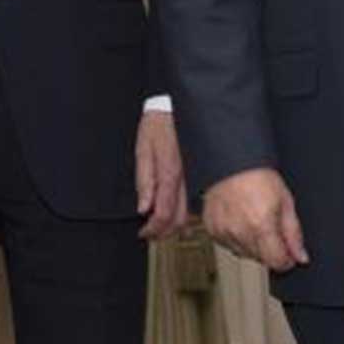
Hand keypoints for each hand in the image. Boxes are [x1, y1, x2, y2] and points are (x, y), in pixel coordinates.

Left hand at [135, 110, 187, 239]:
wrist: (180, 108)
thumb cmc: (160, 126)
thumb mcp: (143, 150)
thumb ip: (144, 180)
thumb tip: (143, 207)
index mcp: (170, 174)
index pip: (163, 213)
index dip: (153, 229)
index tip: (144, 233)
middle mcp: (187, 180)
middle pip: (180, 219)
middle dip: (165, 232)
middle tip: (152, 235)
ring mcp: (197, 178)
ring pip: (190, 212)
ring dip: (176, 225)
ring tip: (162, 228)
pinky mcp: (201, 175)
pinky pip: (195, 200)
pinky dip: (186, 212)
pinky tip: (178, 214)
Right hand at [201, 167, 308, 272]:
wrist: (230, 162)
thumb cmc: (257, 175)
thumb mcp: (285, 201)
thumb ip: (294, 233)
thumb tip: (300, 255)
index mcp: (261, 226)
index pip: (276, 262)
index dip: (286, 260)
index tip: (288, 253)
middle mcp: (240, 232)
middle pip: (261, 260)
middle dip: (270, 250)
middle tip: (271, 229)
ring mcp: (223, 232)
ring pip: (244, 254)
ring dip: (253, 246)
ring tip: (254, 223)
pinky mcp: (212, 229)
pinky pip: (228, 245)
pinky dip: (237, 239)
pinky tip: (240, 222)